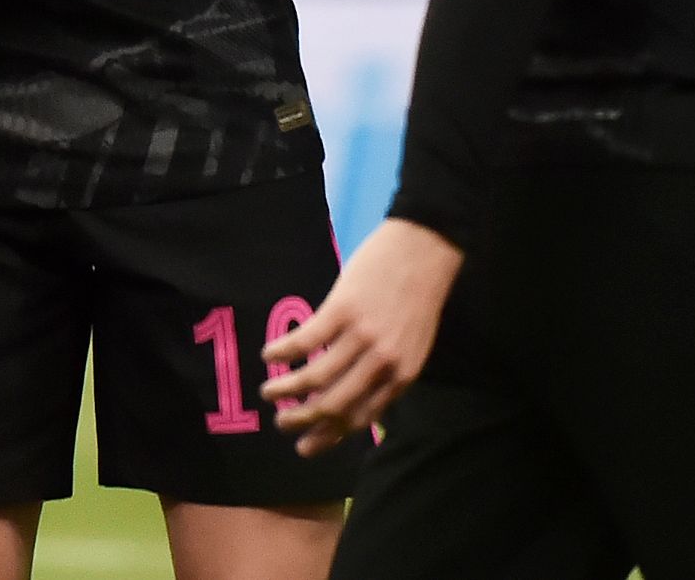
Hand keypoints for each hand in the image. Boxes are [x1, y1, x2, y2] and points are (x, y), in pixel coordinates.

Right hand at [259, 218, 463, 455]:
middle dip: (302, 421)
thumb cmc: (418, 296)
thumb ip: (389, 373)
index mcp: (402, 376)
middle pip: (333, 405)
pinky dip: (283, 352)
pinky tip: (270, 355)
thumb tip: (357, 398)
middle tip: (281, 425)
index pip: (360, 419)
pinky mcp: (343, 309)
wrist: (425, 248)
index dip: (328, 437)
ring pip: (315, 377)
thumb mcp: (414, 345)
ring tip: (269, 393)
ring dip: (286, 390)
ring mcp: (362, 336)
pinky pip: (306, 340)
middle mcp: (382, 363)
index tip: (306, 446)